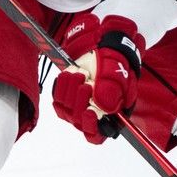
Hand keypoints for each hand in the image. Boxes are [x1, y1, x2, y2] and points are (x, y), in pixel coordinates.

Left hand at [52, 15, 143, 143]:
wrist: (103, 43)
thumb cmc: (115, 57)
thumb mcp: (118, 70)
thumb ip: (113, 87)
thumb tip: (106, 106)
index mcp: (111, 111)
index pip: (98, 133)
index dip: (92, 128)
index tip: (89, 113)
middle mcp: (95, 112)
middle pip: (80, 122)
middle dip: (80, 101)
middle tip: (85, 83)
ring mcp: (80, 104)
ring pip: (67, 112)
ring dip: (71, 92)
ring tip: (79, 74)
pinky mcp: (67, 96)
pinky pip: (57, 101)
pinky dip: (62, 88)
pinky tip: (69, 75)